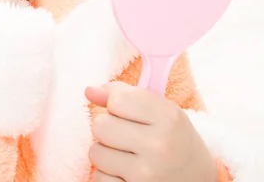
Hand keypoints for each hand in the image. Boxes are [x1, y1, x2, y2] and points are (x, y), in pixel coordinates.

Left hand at [85, 82, 216, 181]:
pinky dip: (106, 175)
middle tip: (124, 135)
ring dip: (104, 152)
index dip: (114, 104)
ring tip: (125, 155)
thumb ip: (124, 94)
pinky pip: (98, 178)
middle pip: (100, 125)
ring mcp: (147, 175)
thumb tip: (89, 91)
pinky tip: (124, 174)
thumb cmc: (174, 140)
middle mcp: (159, 146)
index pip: (117, 99)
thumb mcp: (161, 110)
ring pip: (95, 152)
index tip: (124, 112)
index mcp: (168, 117)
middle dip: (106, 128)